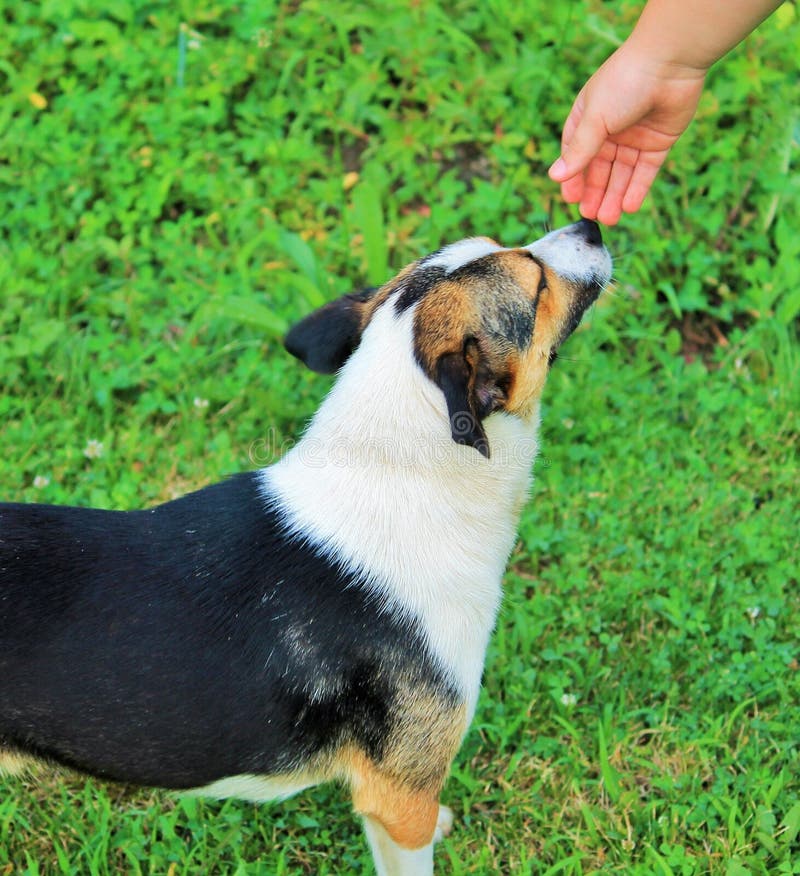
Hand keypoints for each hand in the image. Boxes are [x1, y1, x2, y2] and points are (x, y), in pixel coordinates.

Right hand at [548, 42, 705, 224]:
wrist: (671, 61)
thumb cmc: (625, 82)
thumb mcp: (595, 118)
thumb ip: (579, 151)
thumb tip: (555, 177)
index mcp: (588, 120)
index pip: (576, 156)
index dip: (574, 178)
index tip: (572, 199)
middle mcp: (610, 131)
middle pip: (600, 170)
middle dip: (595, 193)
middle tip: (591, 215)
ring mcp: (634, 138)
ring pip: (622, 175)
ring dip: (615, 197)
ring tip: (609, 219)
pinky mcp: (658, 143)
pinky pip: (645, 172)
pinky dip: (638, 189)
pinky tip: (630, 207)